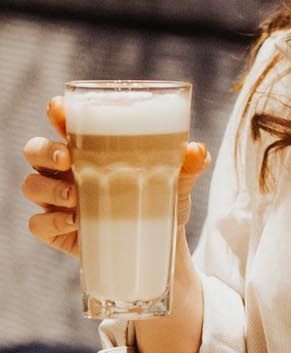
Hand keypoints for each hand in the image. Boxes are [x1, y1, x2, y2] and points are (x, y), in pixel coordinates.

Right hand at [21, 96, 210, 258]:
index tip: (59, 108)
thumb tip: (197, 150)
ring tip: (75, 197)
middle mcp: (64, 171)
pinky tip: (75, 223)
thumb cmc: (160, 198)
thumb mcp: (177, 180)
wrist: (160, 244)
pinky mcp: (56, 230)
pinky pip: (37, 224)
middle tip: (67, 159)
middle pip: (34, 150)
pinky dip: (52, 223)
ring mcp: (56, 201)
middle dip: (44, 151)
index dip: (56, 112)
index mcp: (88, 148)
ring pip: (31, 186)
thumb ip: (187, 163)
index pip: (63, 122)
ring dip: (48, 190)